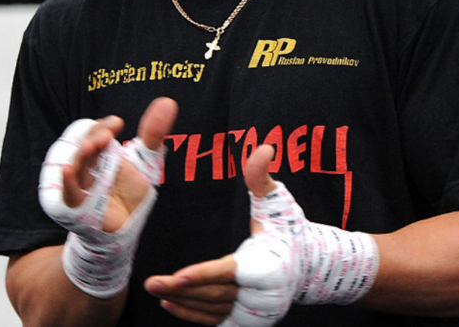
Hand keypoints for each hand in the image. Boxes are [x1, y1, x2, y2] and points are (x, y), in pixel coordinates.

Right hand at [62, 99, 176, 231]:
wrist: (126, 229)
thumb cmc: (129, 193)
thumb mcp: (145, 162)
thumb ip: (153, 133)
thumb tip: (168, 102)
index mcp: (99, 152)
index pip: (93, 131)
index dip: (103, 126)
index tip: (118, 123)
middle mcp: (86, 166)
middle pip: (81, 145)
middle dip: (92, 138)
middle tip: (106, 135)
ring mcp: (79, 185)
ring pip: (74, 166)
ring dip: (80, 156)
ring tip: (90, 146)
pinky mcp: (76, 207)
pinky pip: (68, 193)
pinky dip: (68, 182)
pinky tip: (68, 170)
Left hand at [143, 146, 277, 324]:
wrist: (308, 263)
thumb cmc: (287, 227)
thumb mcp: (277, 200)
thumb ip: (262, 177)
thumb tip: (262, 148)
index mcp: (269, 265)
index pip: (231, 272)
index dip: (204, 275)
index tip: (177, 277)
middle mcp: (265, 295)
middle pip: (217, 294)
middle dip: (182, 290)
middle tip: (150, 283)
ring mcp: (258, 311)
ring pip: (214, 310)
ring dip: (183, 302)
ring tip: (154, 290)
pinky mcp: (250, 320)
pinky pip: (218, 322)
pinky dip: (193, 316)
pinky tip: (170, 305)